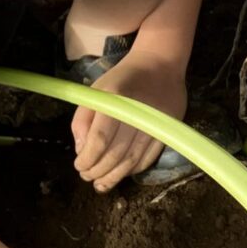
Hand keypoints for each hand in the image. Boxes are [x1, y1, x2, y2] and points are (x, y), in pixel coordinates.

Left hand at [72, 47, 188, 191]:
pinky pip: (148, 158)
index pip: (100, 139)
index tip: (79, 166)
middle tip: (88, 177)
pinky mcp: (167, 130)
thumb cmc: (122, 79)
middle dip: (98, 171)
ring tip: (101, 183)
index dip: (88, 158)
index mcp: (115, 99)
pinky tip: (122, 173)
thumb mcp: (95, 91)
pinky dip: (133, 170)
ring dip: (115, 176)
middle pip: (116, 154)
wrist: (160, 64)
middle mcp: (136, 113)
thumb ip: (82, 120)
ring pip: (132, 160)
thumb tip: (82, 151)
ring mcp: (155, 124)